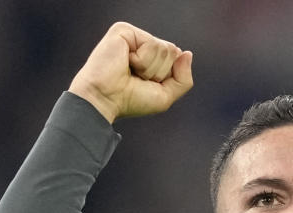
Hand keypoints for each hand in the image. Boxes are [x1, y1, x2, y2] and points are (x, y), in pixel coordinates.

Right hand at [68, 22, 193, 121]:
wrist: (105, 100)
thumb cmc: (130, 100)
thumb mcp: (165, 96)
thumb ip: (183, 78)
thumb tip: (187, 53)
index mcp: (150, 56)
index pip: (176, 58)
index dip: (166, 76)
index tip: (145, 84)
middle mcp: (142, 43)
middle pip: (172, 51)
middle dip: (159, 72)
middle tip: (137, 78)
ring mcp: (133, 35)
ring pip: (164, 48)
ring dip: (150, 68)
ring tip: (130, 72)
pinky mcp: (124, 30)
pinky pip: (152, 44)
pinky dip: (142, 60)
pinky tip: (126, 62)